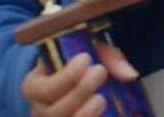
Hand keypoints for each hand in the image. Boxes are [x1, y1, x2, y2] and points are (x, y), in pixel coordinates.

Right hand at [22, 45, 138, 116]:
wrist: (72, 82)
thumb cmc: (76, 66)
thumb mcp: (88, 52)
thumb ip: (108, 57)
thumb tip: (130, 75)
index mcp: (33, 86)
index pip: (44, 88)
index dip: (65, 76)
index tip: (86, 58)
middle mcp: (38, 111)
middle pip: (54, 112)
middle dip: (78, 92)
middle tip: (99, 72)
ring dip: (84, 115)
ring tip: (101, 99)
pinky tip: (105, 115)